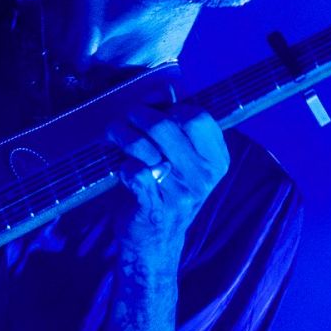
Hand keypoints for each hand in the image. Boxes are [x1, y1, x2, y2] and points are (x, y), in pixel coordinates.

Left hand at [105, 103, 230, 262]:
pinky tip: (123, 170)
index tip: (155, 112)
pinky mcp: (154, 207)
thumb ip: (175, 124)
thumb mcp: (182, 158)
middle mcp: (203, 176)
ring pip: (145, 146)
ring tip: (114, 136)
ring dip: (122, 135)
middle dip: (137, 115)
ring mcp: (180, 193)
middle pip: (166, 125)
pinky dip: (122, 166)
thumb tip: (161, 89)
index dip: (169, 107)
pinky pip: (133, 173)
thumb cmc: (166, 189)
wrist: (156, 241)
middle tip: (125, 120)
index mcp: (216, 159)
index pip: (197, 116)